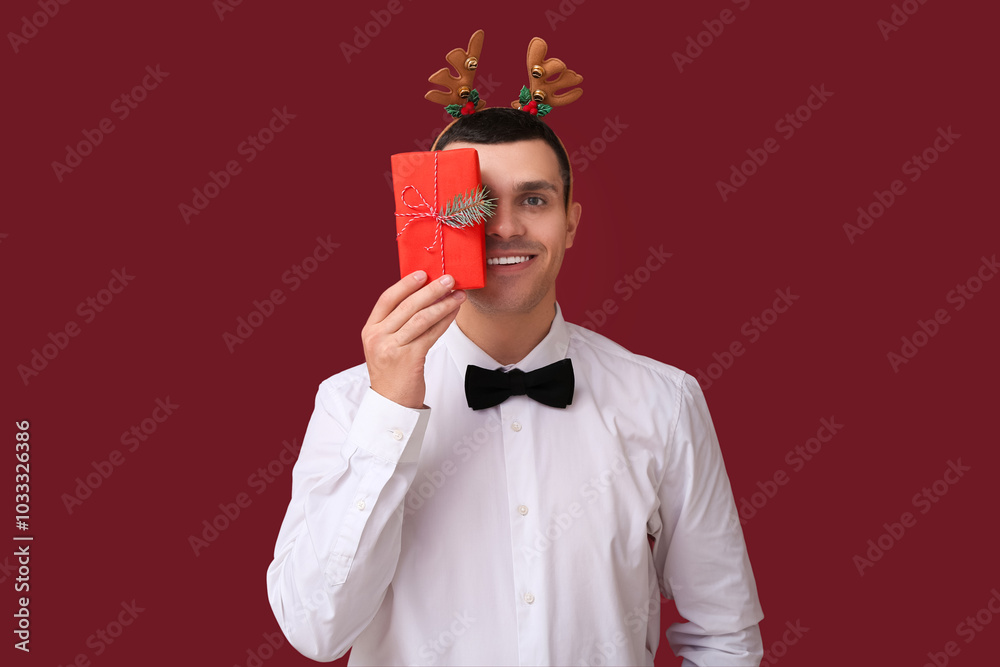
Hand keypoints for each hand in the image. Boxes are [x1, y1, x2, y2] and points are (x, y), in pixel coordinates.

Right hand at [362, 271, 464, 408]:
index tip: (423, 273)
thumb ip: (396, 323)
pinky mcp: (409, 359)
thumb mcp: (385, 345)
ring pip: (422, 318)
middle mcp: (378, 337)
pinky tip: (454, 312)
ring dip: (443, 304)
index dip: (405, 284)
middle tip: (449, 279)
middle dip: (431, 290)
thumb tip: (422, 296)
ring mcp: (392, 348)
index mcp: (370, 330)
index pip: (387, 299)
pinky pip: (431, 333)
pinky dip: (445, 320)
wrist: (392, 404)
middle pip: (407, 306)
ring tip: (458, 294)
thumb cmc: (392, 373)